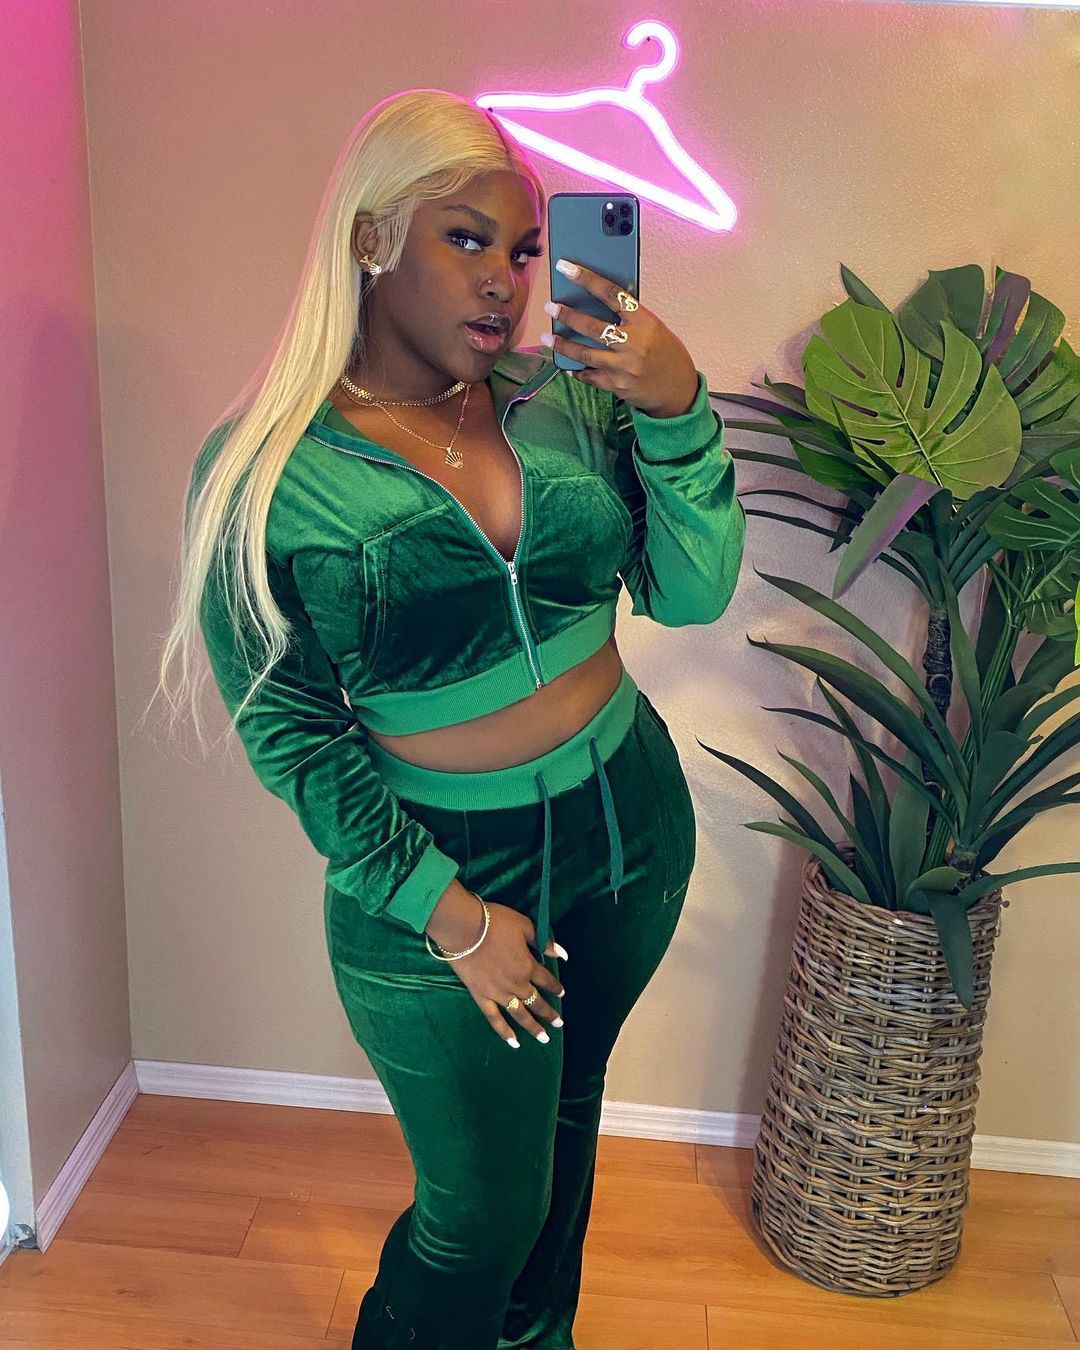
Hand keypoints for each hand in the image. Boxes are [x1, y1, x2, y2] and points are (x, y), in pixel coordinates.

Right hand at [445, 900, 566, 1048]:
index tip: (561, 994)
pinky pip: (494, 1019)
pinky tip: (513, 1043)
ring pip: (520, 1015)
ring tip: (543, 1039)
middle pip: (536, 1002)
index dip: (555, 987)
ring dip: (533, 1027)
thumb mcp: (524, 926)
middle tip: (559, 1024)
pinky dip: (504, 1032)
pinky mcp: (481, 997)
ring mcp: (499, 993)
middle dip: (549, 1013)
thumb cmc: (495, 923)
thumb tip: (563, 954)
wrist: (464, 928)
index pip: (546, 980)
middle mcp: (517, 984)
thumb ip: (543, 942)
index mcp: (528, 966)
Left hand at [542, 259, 699, 417]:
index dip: (587, 279)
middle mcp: (633, 343)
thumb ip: (630, 318)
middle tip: (550, 307)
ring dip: (562, 345)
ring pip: (584, 353)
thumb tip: (597, 304)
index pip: (611, 294)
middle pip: (592, 326)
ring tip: (547, 337)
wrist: (679, 390)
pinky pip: (589, 376)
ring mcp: (623, 367)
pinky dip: (577, 370)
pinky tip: (567, 364)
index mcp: (644, 321)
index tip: (566, 268)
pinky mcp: (616, 386)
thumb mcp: (654, 328)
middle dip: (566, 316)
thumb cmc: (666, 354)